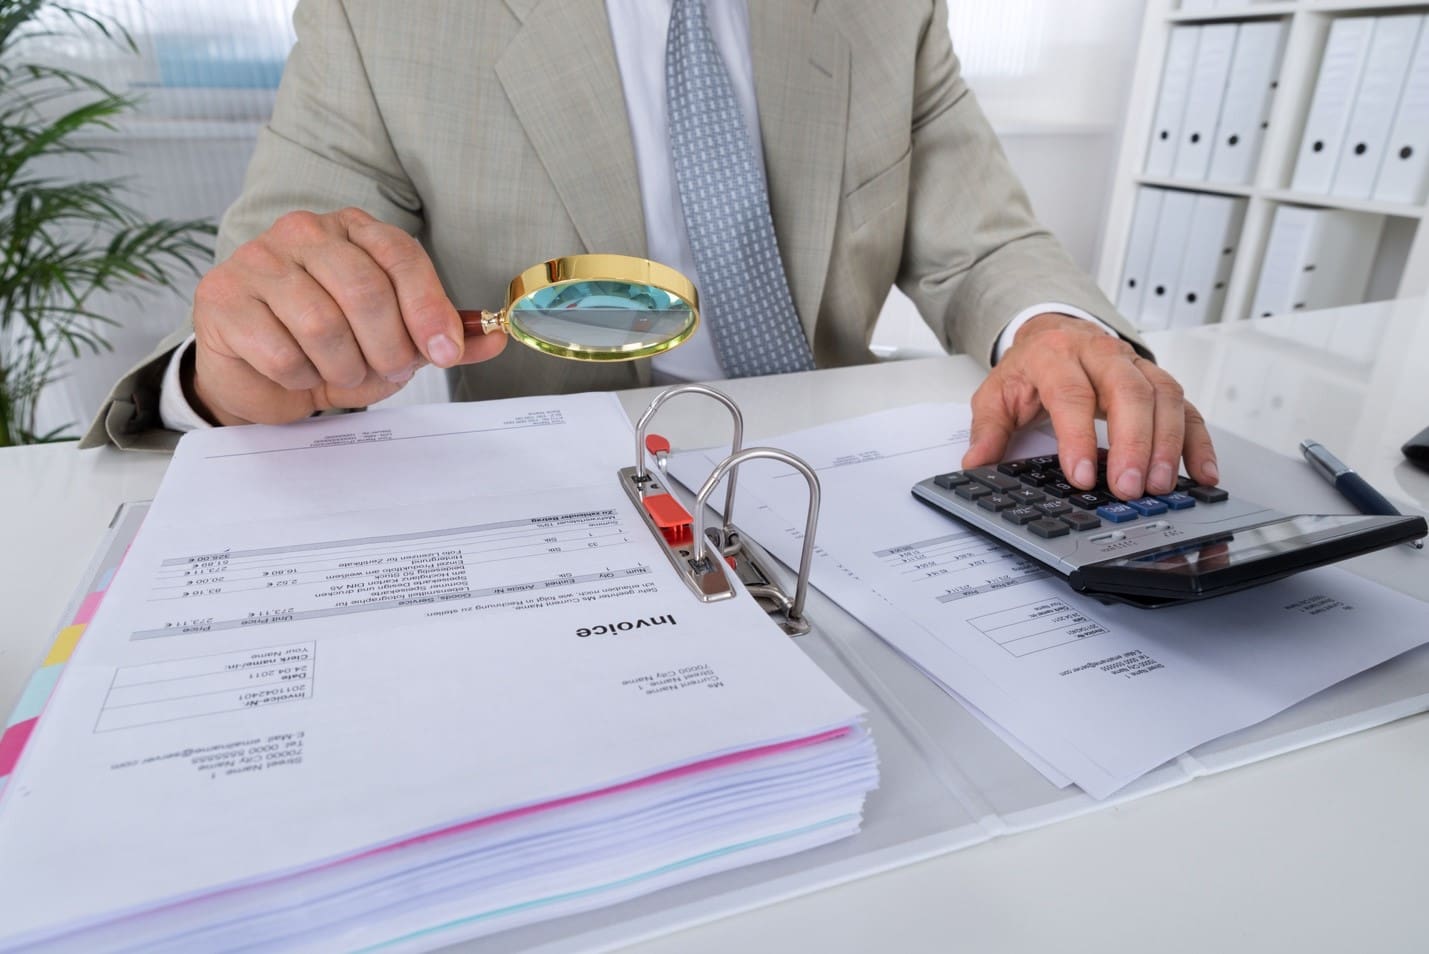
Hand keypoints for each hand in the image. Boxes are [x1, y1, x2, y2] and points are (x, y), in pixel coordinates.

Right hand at [187, 207, 506, 425]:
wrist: (260, 376)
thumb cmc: (333, 349)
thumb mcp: (397, 343)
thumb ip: (446, 337)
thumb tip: (497, 336)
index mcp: (353, 231)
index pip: (401, 257)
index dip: (429, 309)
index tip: (445, 351)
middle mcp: (304, 232)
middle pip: (365, 291)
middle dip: (387, 347)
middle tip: (387, 369)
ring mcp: (258, 260)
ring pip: (322, 324)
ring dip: (343, 366)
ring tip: (341, 372)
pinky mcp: (222, 298)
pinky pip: (280, 350)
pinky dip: (299, 375)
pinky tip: (296, 371)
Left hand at [963, 313, 1217, 499]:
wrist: (1054, 332)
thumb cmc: (1030, 367)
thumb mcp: (997, 392)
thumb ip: (988, 428)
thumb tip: (976, 464)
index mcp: (1056, 355)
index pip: (1071, 394)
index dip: (1077, 436)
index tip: (1080, 475)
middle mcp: (1102, 354)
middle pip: (1128, 392)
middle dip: (1133, 443)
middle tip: (1129, 487)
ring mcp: (1136, 366)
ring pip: (1164, 397)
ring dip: (1166, 444)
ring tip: (1159, 486)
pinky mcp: (1159, 381)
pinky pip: (1186, 408)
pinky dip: (1197, 442)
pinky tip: (1201, 473)